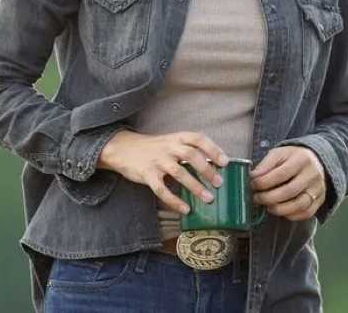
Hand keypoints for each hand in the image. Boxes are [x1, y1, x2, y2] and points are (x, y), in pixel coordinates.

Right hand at [97, 130, 229, 214]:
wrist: (122, 148)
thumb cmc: (152, 148)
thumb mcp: (170, 142)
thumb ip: (187, 151)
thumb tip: (212, 167)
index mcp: (176, 138)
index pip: (198, 138)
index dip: (213, 149)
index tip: (225, 162)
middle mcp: (168, 147)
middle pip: (191, 155)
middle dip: (207, 170)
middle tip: (218, 183)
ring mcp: (157, 160)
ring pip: (179, 172)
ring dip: (195, 186)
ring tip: (208, 198)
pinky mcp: (147, 174)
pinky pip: (162, 189)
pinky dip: (174, 201)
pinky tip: (185, 209)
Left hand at [250, 146, 326, 221]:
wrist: (315, 161)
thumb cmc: (292, 158)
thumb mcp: (279, 154)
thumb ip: (265, 165)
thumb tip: (253, 178)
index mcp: (301, 159)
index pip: (280, 174)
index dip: (264, 182)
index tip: (253, 185)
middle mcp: (312, 174)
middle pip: (289, 191)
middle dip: (269, 198)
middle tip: (257, 198)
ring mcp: (318, 188)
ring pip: (299, 205)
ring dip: (279, 209)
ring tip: (267, 207)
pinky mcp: (320, 200)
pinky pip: (307, 213)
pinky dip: (291, 215)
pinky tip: (281, 211)